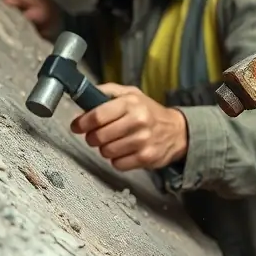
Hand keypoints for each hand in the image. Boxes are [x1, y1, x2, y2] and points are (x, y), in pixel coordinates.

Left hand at [70, 83, 188, 171]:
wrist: (177, 131)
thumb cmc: (149, 112)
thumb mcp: (131, 94)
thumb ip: (107, 91)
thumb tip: (84, 94)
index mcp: (131, 102)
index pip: (98, 115)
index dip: (82, 123)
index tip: (78, 126)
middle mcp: (138, 120)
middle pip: (99, 136)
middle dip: (92, 137)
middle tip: (97, 135)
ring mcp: (143, 140)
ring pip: (106, 152)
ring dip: (105, 149)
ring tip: (114, 142)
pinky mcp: (146, 157)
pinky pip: (118, 164)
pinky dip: (117, 160)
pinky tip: (125, 151)